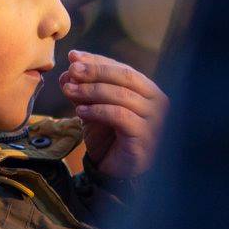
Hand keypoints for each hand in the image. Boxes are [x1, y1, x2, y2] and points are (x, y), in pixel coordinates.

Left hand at [58, 50, 167, 179]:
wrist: (116, 171)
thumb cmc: (108, 137)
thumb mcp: (94, 107)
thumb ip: (86, 87)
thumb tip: (70, 65)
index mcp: (149, 91)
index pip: (123, 69)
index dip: (97, 61)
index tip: (73, 56)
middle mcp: (158, 102)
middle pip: (126, 77)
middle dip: (95, 71)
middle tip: (72, 69)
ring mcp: (155, 120)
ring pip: (122, 95)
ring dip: (92, 90)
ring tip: (69, 90)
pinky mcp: (146, 138)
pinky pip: (120, 116)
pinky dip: (98, 110)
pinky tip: (80, 111)